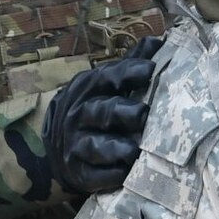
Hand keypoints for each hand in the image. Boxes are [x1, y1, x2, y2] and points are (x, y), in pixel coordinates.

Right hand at [42, 37, 161, 194]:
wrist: (60, 147)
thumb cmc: (94, 110)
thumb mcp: (105, 85)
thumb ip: (130, 66)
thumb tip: (157, 41)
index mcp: (88, 89)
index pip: (107, 77)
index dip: (128, 73)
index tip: (150, 70)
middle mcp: (79, 115)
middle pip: (101, 112)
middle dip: (123, 113)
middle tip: (144, 114)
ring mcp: (77, 145)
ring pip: (96, 146)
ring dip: (116, 148)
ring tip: (134, 150)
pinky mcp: (79, 173)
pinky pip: (95, 176)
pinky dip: (110, 176)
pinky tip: (125, 174)